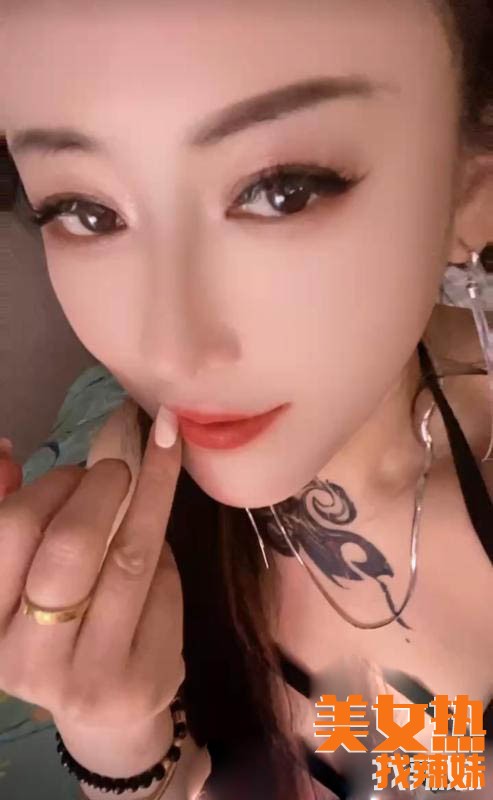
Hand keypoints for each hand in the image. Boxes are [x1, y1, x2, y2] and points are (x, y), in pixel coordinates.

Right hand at [0, 413, 183, 738]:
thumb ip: (11, 519)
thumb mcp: (23, 580)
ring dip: (145, 500)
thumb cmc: (59, 628)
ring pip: (128, 560)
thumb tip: (5, 450)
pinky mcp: (140, 680)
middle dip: (101, 488)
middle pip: (70, 547)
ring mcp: (86, 676)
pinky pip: (161, 588)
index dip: (51, 485)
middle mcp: (24, 658)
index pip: (11, 530)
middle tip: (117, 469)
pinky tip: (160, 542)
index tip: (78, 470)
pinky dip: (165, 552)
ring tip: (146, 474)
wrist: (107, 712)